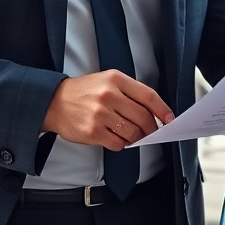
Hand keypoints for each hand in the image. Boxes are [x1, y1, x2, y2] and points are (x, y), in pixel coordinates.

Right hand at [40, 70, 174, 151]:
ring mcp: (100, 114)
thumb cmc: (84, 92)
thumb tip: (152, 111)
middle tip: (152, 132)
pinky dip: (122, 144)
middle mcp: (109, 95)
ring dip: (137, 138)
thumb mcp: (107, 81)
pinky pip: (117, 143)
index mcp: (116, 79)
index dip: (162, 109)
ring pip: (132, 132)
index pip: (148, 95)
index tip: (170, 118)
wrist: (54, 102)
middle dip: (151, 128)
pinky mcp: (92, 131)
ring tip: (133, 136)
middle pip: (142, 116)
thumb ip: (129, 92)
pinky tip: (117, 139)